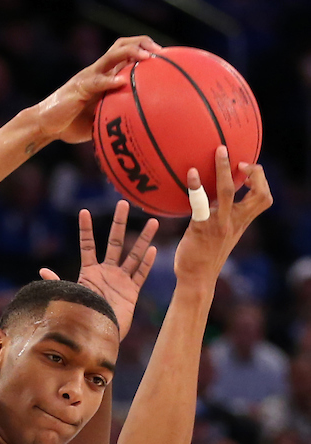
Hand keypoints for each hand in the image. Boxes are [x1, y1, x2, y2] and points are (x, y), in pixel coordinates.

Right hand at [35, 36, 159, 144]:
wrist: (46, 125)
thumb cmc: (72, 125)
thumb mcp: (99, 121)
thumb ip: (115, 118)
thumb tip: (138, 132)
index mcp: (104, 77)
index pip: (126, 54)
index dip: (144, 50)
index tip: (163, 57)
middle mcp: (98, 71)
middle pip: (122, 45)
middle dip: (142, 42)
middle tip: (159, 51)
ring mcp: (89, 77)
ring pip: (112, 55)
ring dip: (131, 52)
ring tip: (146, 57)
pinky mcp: (79, 87)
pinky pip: (97, 81)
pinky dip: (110, 80)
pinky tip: (121, 82)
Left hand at [40, 200, 157, 338]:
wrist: (95, 336)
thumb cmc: (80, 317)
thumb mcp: (69, 297)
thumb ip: (58, 283)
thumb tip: (42, 271)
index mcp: (90, 272)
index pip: (88, 245)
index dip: (86, 229)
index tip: (83, 211)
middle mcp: (107, 272)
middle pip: (115, 242)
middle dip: (119, 223)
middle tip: (123, 203)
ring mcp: (121, 280)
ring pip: (134, 255)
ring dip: (143, 239)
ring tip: (153, 221)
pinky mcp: (132, 292)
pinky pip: (141, 274)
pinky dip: (147, 263)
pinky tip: (152, 249)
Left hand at [173, 147, 271, 288]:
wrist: (195, 280)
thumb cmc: (203, 256)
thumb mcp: (218, 234)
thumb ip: (220, 216)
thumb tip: (211, 197)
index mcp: (241, 222)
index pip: (263, 198)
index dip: (261, 181)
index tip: (247, 168)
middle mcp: (234, 222)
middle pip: (258, 193)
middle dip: (255, 172)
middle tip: (239, 157)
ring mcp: (219, 224)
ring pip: (228, 192)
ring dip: (225, 169)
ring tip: (219, 150)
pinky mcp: (201, 228)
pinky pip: (201, 203)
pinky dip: (197, 186)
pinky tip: (191, 173)